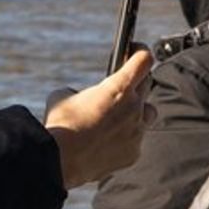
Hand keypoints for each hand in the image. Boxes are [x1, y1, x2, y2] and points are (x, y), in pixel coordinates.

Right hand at [44, 48, 152, 188]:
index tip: (136, 49)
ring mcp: (137, 132)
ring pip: (147, 115)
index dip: (140, 51)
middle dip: (136, 82)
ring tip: (116, 117)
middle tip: (122, 85)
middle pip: (147, 85)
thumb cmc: (61, 124)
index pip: (143, 60)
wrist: (63, 160)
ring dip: (137, 111)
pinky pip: (135, 140)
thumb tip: (78, 97)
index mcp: (119, 87)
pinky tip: (105, 143)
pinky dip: (124, 138)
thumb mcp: (62, 96)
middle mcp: (135, 107)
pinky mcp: (134, 153)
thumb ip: (78, 92)